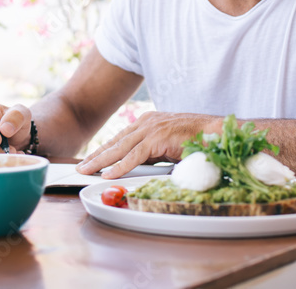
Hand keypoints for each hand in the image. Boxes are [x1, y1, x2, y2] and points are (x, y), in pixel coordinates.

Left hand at [76, 111, 220, 178]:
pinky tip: (109, 173)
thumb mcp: (167, 146)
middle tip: (80, 166)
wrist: (215, 133)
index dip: (104, 149)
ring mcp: (152, 129)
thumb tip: (135, 166)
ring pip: (120, 148)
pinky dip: (120, 166)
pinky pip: (135, 155)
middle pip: (115, 141)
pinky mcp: (158, 139)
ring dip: (101, 160)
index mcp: (148, 122)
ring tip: (86, 170)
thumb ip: (151, 153)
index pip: (120, 138)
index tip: (90, 159)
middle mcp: (147, 122)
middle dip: (96, 155)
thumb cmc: (196, 140)